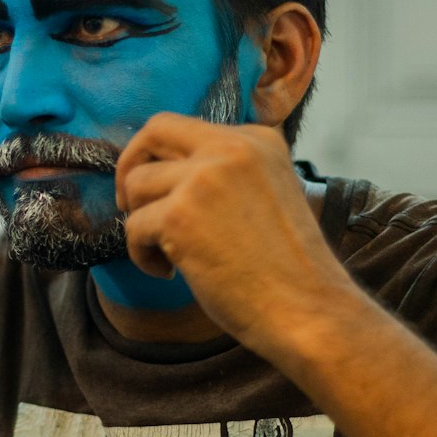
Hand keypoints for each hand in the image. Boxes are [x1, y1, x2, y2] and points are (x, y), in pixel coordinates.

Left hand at [116, 114, 353, 364]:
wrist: (306, 309)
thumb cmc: (287, 267)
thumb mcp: (270, 194)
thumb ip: (228, 175)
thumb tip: (167, 173)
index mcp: (258, 139)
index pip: (186, 128)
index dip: (163, 159)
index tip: (163, 192)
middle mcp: (231, 147)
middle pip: (154, 133)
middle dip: (130, 166)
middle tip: (132, 206)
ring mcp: (204, 178)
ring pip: (136, 184)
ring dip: (141, 223)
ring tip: (168, 255)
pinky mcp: (180, 215)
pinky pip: (134, 227)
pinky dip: (142, 255)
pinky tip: (170, 273)